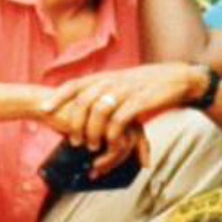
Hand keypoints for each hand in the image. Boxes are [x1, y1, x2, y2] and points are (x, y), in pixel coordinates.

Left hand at [39, 63, 206, 167]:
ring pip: (99, 110)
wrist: (178, 78)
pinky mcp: (140, 102)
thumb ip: (105, 89)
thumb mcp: (123, 82)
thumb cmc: (149, 84)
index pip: (75, 84)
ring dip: (92, 131)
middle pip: (83, 99)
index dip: (57, 96)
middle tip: (73, 140)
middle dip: (74, 122)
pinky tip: (110, 142)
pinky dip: (112, 133)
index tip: (43, 109)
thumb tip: (88, 102)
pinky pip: (119, 118)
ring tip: (91, 145)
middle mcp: (112, 81)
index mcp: (106, 76)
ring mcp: (126, 91)